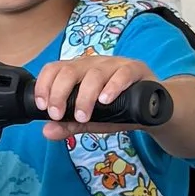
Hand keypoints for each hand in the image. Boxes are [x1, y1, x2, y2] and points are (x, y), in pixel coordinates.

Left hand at [36, 51, 153, 136]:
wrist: (151, 108)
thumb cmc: (117, 109)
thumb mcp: (90, 120)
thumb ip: (69, 125)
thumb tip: (47, 131)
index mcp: (78, 71)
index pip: (54, 69)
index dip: (44, 85)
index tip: (43, 107)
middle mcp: (93, 64)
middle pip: (70, 70)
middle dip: (59, 93)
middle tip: (58, 115)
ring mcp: (114, 64)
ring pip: (95, 73)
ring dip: (85, 96)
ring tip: (83, 116)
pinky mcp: (135, 69)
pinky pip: (123, 73)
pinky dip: (113, 87)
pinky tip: (106, 100)